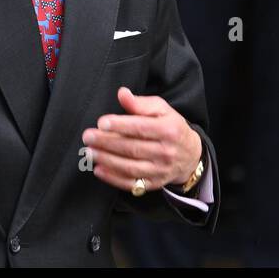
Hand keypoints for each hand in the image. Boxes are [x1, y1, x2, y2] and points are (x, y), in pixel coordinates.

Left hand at [82, 87, 202, 192]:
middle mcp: (166, 152)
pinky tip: (99, 169)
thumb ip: (140, 103)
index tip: (102, 122)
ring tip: (89, 152)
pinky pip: (131, 184)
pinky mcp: (154, 184)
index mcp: (168, 130)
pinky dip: (113, 178)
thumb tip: (122, 93)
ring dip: (107, 160)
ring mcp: (160, 170)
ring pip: (130, 167)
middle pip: (132, 148)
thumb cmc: (171, 127)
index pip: (141, 127)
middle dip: (107, 142)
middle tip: (88, 137)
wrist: (190, 155)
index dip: (120, 125)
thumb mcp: (162, 109)